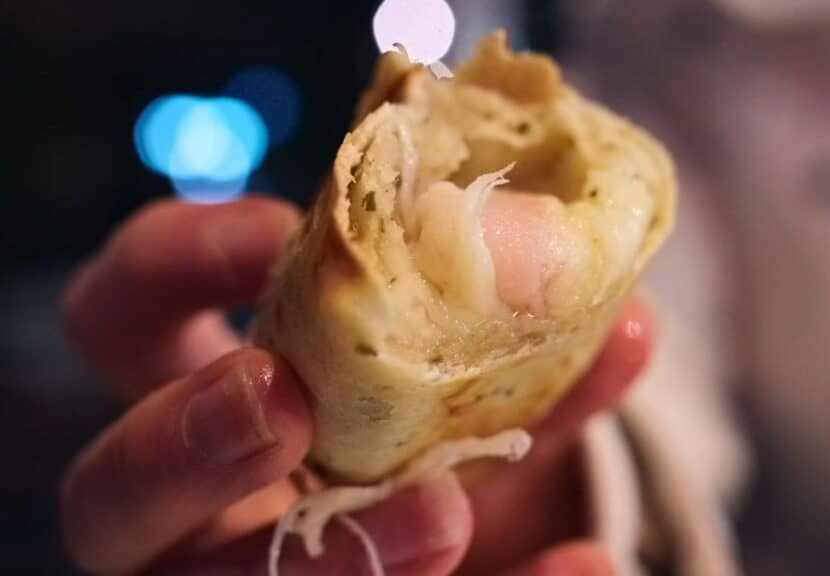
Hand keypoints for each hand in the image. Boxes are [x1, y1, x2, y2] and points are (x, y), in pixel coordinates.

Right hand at [60, 197, 652, 574]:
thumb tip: (625, 317)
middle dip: (184, 444)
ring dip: (330, 556)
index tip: (279, 229)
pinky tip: (582, 566)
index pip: (121, 318)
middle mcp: (202, 504)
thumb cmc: (438, 422)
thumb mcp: (461, 370)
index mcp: (209, 393)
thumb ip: (524, 347)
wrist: (483, 519)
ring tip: (441, 512)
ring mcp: (250, 572)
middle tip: (283, 404)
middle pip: (109, 494)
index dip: (173, 265)